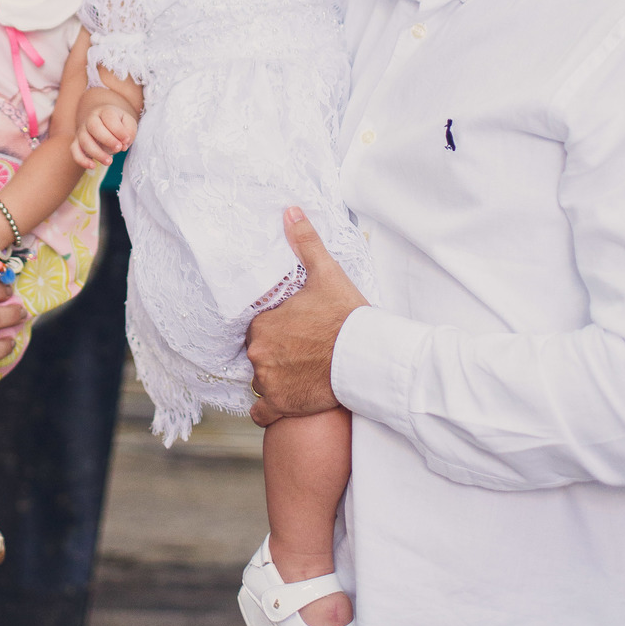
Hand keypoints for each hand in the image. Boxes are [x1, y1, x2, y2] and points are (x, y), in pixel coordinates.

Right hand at [71, 104, 136, 169]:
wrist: (103, 123)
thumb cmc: (118, 124)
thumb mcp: (128, 123)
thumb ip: (129, 131)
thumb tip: (123, 145)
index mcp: (105, 111)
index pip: (109, 117)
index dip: (118, 130)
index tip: (127, 140)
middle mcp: (90, 119)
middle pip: (94, 127)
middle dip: (107, 140)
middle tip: (119, 149)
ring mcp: (82, 131)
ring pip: (84, 141)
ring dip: (97, 153)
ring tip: (109, 162)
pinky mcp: (77, 143)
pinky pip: (75, 151)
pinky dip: (81, 160)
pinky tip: (93, 166)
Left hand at [246, 209, 368, 422]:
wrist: (368, 358)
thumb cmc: (346, 315)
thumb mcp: (326, 274)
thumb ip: (305, 242)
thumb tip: (290, 211)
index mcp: (262, 323)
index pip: (256, 326)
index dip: (274, 328)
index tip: (291, 330)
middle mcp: (258, 353)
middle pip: (257, 354)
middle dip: (273, 353)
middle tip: (298, 352)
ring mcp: (268, 382)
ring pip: (260, 382)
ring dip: (274, 379)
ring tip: (299, 374)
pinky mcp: (281, 406)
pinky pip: (262, 414)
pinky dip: (271, 410)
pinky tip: (287, 401)